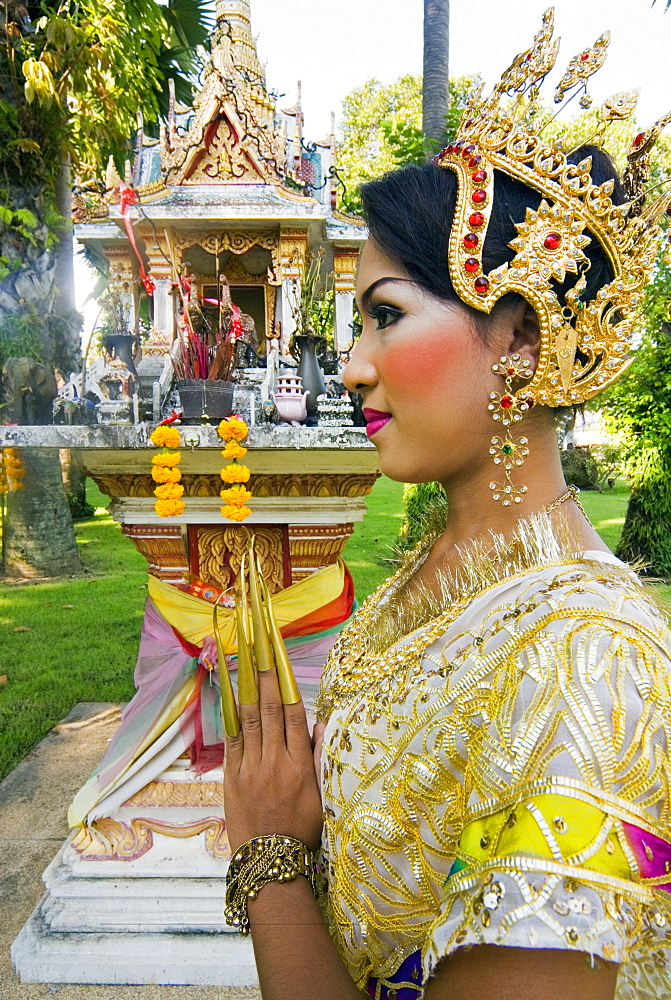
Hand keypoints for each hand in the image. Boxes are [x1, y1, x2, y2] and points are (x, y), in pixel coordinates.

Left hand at [223, 664, 323, 853]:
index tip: (282, 660)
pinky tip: (228, 694)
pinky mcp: (232, 778)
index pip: (293, 714)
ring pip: (249, 719)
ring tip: (243, 660)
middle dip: (264, 675)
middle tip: (259, 647)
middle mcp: (275, 762)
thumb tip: (323, 723)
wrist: (271, 863)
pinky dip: (230, 715)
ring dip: (246, 687)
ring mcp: (251, 769)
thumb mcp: (321, 795)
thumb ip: (320, 757)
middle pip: (269, 709)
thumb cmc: (302, 831)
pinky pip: (232, 739)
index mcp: (301, 766)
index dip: (286, 684)